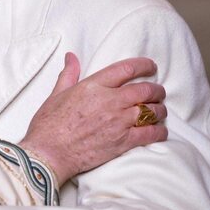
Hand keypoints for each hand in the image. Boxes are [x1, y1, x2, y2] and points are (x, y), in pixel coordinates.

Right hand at [20, 53, 167, 186]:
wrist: (49, 152)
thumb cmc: (49, 123)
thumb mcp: (56, 93)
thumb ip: (68, 74)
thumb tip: (71, 57)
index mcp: (93, 86)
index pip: (126, 69)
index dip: (143, 65)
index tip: (150, 66)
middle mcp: (109, 101)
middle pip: (145, 90)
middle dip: (156, 89)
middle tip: (158, 91)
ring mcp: (118, 122)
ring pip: (150, 111)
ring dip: (159, 109)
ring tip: (159, 110)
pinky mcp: (123, 142)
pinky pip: (150, 134)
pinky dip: (159, 131)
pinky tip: (159, 130)